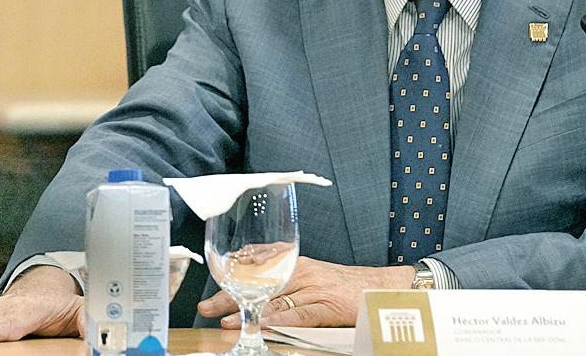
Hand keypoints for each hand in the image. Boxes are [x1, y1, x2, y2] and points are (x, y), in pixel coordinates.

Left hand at [198, 256, 413, 327]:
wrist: (378, 287)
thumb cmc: (342, 284)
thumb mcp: (311, 275)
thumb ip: (287, 277)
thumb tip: (256, 287)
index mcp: (296, 261)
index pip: (257, 263)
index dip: (232, 271)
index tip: (211, 279)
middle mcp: (301, 270)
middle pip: (259, 281)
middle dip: (230, 293)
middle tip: (207, 305)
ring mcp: (313, 287)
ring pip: (274, 296)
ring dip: (247, 309)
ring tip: (225, 318)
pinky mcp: (326, 305)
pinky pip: (298, 313)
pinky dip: (278, 319)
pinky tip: (261, 324)